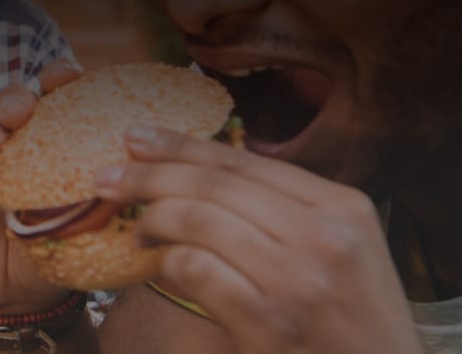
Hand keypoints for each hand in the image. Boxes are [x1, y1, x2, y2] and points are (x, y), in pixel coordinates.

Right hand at [0, 66, 82, 313]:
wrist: (12, 294)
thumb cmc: (53, 256)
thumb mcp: (82, 220)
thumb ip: (97, 188)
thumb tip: (132, 159)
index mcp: (51, 138)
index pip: (54, 93)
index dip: (59, 76)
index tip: (68, 78)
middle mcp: (13, 135)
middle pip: (12, 92)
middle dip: (17, 94)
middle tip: (24, 113)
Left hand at [97, 126, 420, 353]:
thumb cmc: (355, 325)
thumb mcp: (347, 254)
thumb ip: (291, 214)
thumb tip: (206, 177)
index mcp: (344, 207)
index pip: (246, 162)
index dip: (182, 145)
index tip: (136, 136)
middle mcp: (324, 236)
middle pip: (215, 186)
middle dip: (149, 175)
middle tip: (106, 177)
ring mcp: (297, 280)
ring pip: (198, 221)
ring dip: (153, 220)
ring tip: (139, 231)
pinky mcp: (267, 322)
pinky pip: (196, 270)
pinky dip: (169, 263)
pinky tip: (162, 267)